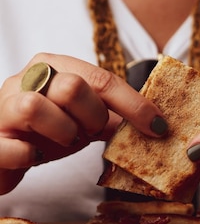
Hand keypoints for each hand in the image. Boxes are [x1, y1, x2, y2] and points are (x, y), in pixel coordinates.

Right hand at [0, 53, 166, 193]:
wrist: (3, 154)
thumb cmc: (44, 133)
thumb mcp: (82, 121)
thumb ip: (112, 118)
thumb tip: (154, 125)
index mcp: (53, 67)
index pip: (102, 79)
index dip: (134, 105)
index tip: (159, 127)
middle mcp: (26, 79)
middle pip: (72, 87)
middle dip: (93, 117)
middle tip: (90, 133)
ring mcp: (3, 106)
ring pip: (35, 106)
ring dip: (62, 132)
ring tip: (63, 141)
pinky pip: (14, 146)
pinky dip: (30, 155)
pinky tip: (35, 156)